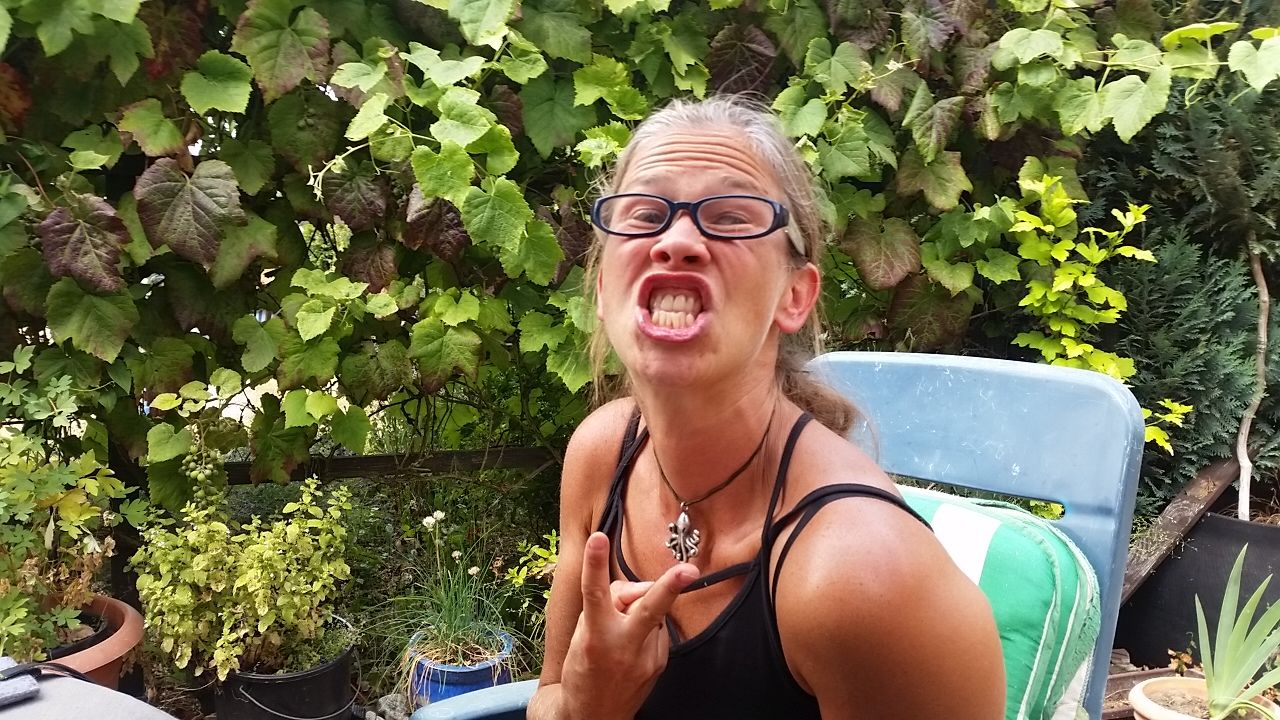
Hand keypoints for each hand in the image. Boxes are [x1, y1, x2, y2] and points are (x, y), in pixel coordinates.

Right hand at [558, 532, 697, 719]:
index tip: (598, 537)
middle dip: (670, 587)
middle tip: (689, 570)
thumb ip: (605, 607)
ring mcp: (646, 658)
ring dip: (641, 608)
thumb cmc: (582, 670)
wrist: (592, 717)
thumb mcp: (582, 635)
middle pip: (649, 608)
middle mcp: (623, 646)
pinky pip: (657, 630)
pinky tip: (633, 644)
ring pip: (652, 612)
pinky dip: (647, 628)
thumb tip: (635, 589)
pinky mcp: (659, 664)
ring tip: (623, 627)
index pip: (595, 592)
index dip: (595, 563)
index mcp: (596, 636)